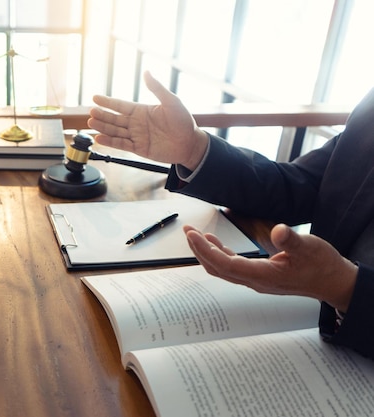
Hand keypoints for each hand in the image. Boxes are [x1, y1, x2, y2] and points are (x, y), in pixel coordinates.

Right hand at [87, 71, 208, 169]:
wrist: (190, 143)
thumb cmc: (184, 121)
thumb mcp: (171, 101)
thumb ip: (157, 88)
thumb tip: (146, 72)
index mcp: (142, 111)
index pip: (120, 105)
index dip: (108, 102)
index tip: (95, 98)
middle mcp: (136, 123)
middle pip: (114, 118)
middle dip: (102, 115)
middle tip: (90, 112)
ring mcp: (136, 136)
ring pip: (115, 131)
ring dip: (103, 128)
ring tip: (90, 123)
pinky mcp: (138, 148)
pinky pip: (121, 145)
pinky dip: (110, 142)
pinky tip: (100, 138)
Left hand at [184, 223, 357, 311]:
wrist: (334, 283)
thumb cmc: (322, 266)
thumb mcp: (310, 248)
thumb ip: (291, 240)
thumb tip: (279, 231)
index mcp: (263, 276)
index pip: (225, 264)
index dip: (206, 250)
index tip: (193, 235)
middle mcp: (254, 281)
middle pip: (217, 268)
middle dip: (199, 250)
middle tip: (187, 230)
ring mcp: (255, 280)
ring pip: (222, 268)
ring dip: (206, 252)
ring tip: (194, 234)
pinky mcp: (258, 276)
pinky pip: (231, 267)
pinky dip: (219, 253)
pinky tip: (214, 241)